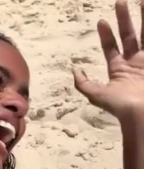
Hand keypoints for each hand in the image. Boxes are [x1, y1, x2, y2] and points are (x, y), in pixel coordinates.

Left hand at [74, 0, 143, 119]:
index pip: (111, 47)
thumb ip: (84, 84)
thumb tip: (74, 69)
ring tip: (142, 1)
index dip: (106, 35)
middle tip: (120, 2)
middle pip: (130, 35)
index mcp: (120, 69)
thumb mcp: (98, 95)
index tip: (101, 21)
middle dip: (125, 19)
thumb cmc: (121, 107)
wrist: (143, 113)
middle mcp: (135, 61)